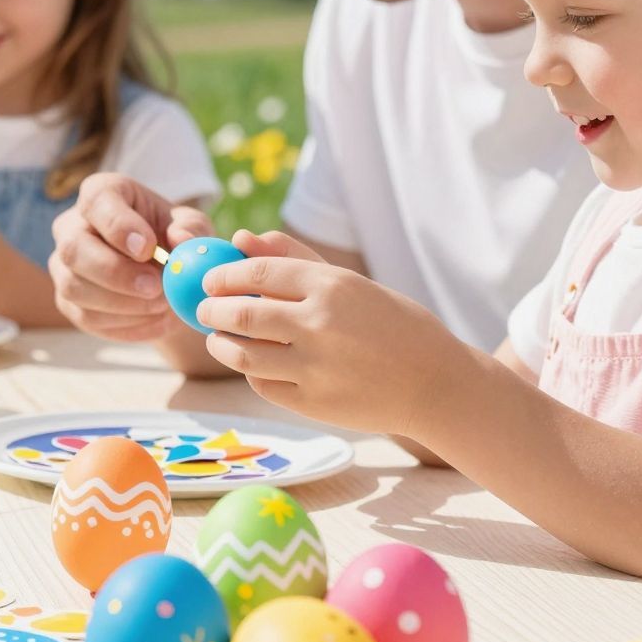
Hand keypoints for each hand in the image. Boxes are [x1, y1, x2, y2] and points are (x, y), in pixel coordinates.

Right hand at [47, 173, 212, 340]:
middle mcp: (71, 227)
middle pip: (73, 249)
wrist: (164, 275)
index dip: (118, 225)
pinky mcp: (67, 301)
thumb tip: (181, 239)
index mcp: (102, 194)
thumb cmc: (172, 240)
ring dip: (123, 303)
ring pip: (74, 288)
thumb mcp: (192, 228)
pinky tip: (155, 319)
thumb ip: (191, 229)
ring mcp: (63, 266)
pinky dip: (125, 324)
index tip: (147, 248)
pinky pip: (87, 318)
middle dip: (115, 272)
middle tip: (156, 287)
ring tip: (162, 305)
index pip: (96, 201)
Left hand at [197, 232, 460, 434]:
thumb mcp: (351, 283)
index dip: (222, 275)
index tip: (210, 280)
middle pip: (239, 312)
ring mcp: (314, 367)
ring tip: (219, 338)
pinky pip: (262, 384)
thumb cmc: (393, 325)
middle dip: (210, 309)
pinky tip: (256, 363)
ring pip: (241, 353)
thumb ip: (293, 258)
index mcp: (332, 286)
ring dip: (219, 343)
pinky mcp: (312, 403)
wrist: (436, 385)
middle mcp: (319, 324)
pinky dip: (251, 371)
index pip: (255, 272)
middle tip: (205, 309)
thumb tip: (241, 238)